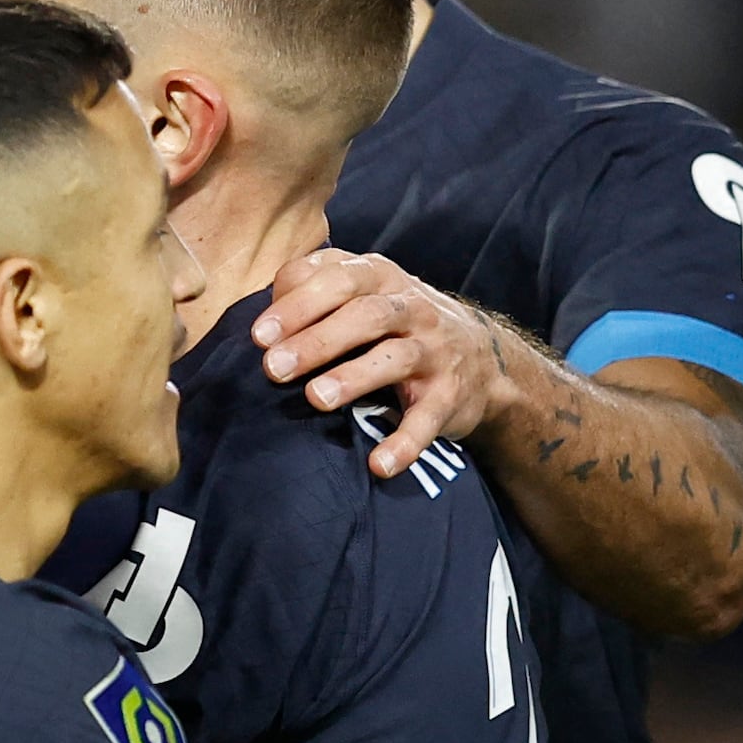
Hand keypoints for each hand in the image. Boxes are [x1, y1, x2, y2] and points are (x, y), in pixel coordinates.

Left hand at [254, 248, 523, 482]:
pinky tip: (378, 465)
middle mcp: (411, 308)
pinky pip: (427, 420)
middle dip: (317, 340)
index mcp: (380, 278)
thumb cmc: (396, 323)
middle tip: (273, 368)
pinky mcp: (450, 396)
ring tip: (316, 398)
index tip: (259, 336)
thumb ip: (313, 288)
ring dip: (354, 378)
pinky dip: (405, 443)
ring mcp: (435, 351)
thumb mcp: (363, 292)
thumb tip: (264, 316)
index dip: (298, 304)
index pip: (339, 278)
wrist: (483, 359)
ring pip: (395, 358)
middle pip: (365, 315)